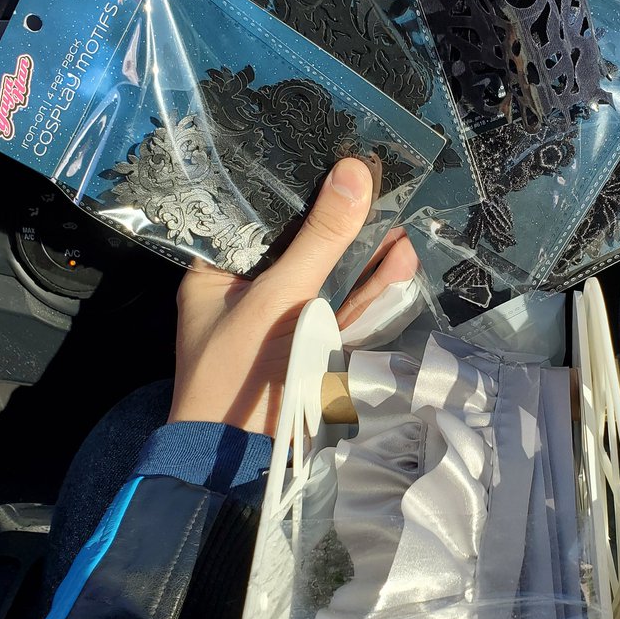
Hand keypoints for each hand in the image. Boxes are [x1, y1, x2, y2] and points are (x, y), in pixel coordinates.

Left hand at [168, 157, 417, 435]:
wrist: (241, 459)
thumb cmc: (237, 370)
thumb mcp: (278, 297)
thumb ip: (320, 240)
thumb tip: (354, 173)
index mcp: (219, 271)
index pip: (258, 216)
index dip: (298, 189)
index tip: (335, 159)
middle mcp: (250, 290)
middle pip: (303, 245)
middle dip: (344, 223)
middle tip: (380, 188)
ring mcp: (286, 318)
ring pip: (331, 277)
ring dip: (366, 256)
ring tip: (400, 225)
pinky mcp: (314, 344)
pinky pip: (345, 309)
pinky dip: (372, 290)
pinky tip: (399, 263)